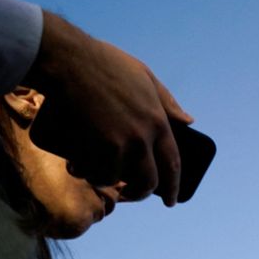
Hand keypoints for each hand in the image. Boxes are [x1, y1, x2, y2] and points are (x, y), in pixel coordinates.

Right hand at [21, 12, 190, 204]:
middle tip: (131, 195)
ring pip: (119, 180)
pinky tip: (80, 169)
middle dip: (140, 193)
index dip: (174, 186)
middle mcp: (144, 137)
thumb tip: (189, 121)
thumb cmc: (105, 63)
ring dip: (106, 181)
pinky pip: (96, 173)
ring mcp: (120, 143)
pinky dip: (87, 174)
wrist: (69, 59)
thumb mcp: (146, 77)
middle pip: (149, 181)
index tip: (173, 199)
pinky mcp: (96, 145)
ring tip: (97, 175)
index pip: (173, 163)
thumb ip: (168, 102)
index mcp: (159, 122)